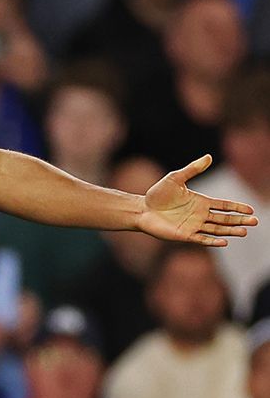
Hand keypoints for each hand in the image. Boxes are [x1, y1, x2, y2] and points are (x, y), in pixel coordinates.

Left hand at [138, 154, 257, 245]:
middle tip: (255, 222)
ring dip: (230, 231)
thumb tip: (209, 156)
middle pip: (225, 219)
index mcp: (201, 202)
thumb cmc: (158, 194)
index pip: (224, 206)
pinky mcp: (185, 235)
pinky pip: (202, 239)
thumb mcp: (175, 178)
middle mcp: (200, 215)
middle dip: (240, 221)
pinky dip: (213, 241)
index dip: (237, 208)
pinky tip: (224, 241)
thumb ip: (193, 169)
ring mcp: (194, 226)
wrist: (142, 208)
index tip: (250, 209)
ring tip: (244, 232)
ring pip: (217, 230)